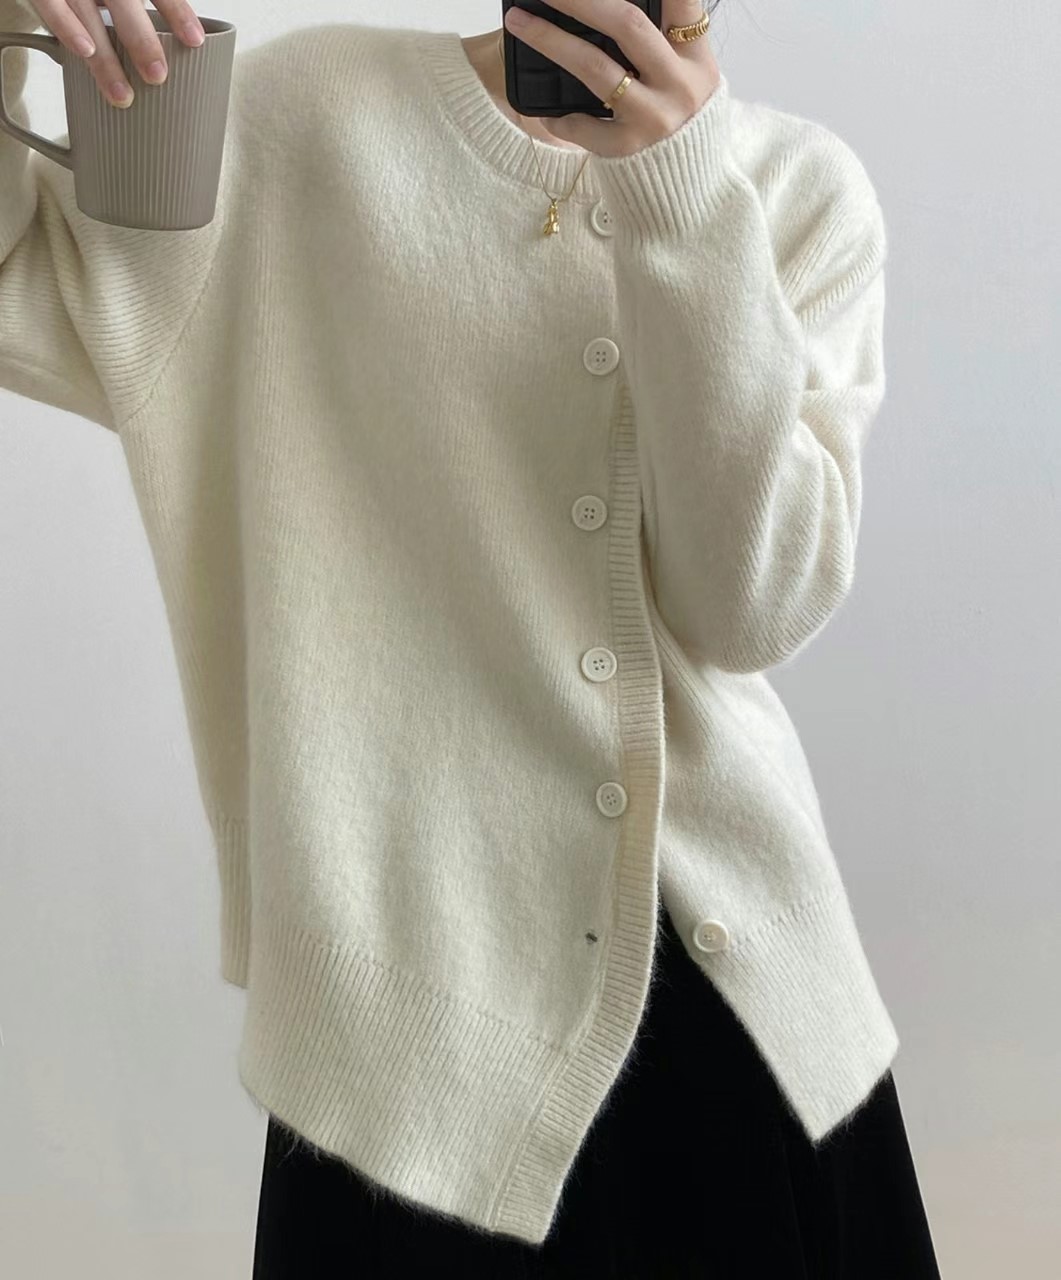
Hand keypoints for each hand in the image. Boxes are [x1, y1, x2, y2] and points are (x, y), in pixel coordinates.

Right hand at [26, 0, 206, 107]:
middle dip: (142, 39)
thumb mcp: (117, 1)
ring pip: (87, 13)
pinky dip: (67, 28)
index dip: (176, 10)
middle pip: (123, 2)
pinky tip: (84, 51)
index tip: (195, 41)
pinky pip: (51, 5)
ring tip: (122, 95)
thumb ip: (137, 20)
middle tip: (157, 76)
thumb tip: (174, 67)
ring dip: (106, 57)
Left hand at [502, 0, 720, 157]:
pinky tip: (548, 113)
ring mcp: (653, 119)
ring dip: (550, 40)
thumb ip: (667, 49)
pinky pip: (582, 124)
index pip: (683, 4)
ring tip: (519, 23)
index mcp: (697, 63)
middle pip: (626, 24)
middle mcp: (679, 86)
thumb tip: (612, 13)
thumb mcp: (692, 85)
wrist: (692, 199)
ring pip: (595, 66)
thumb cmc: (683, 133)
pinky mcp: (628, 151)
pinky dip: (561, 117)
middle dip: (580, 0)